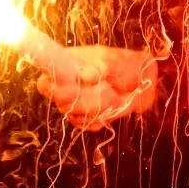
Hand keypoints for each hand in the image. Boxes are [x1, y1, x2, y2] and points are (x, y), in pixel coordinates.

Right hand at [36, 46, 158, 130]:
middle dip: (88, 99)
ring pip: (75, 116)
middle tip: (108, 89)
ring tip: (115, 95)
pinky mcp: (85, 117)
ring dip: (99, 108)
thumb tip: (84, 76)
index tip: (75, 88)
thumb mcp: (116, 62)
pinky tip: (111, 108)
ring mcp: (75, 103)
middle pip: (61, 102)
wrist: (142, 82)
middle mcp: (66, 86)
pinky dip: (101, 118)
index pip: (45, 82)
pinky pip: (86, 125)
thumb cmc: (127, 65)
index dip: (53, 89)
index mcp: (67, 66)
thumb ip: (101, 67)